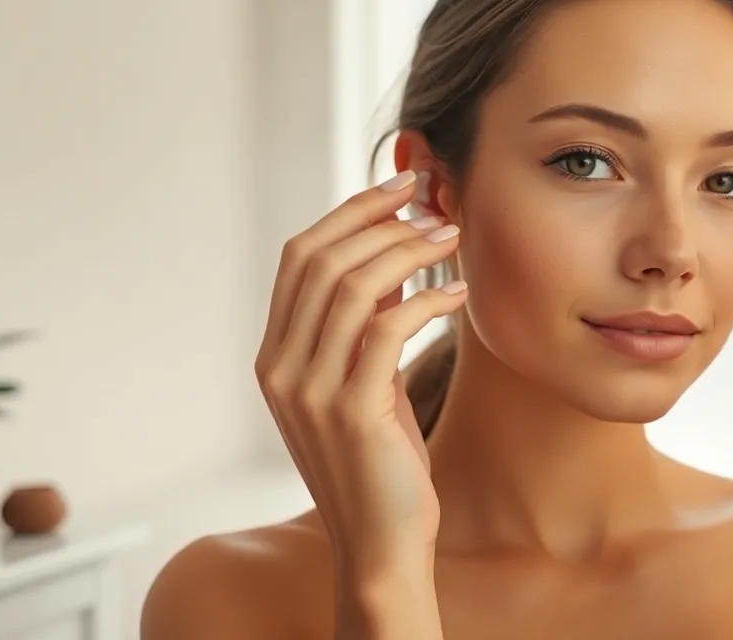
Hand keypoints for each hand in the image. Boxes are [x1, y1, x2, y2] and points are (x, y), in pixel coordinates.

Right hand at [254, 170, 464, 584]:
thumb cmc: (381, 462)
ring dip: (409, 250)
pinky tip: (457, 293)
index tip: (398, 188)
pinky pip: (389, 329)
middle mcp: (281, 368)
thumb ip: (362, 327)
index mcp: (275, 356)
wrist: (382, 543)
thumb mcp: (363, 384)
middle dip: (380, 219)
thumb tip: (391, 255)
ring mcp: (311, 391)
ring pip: (353, 286)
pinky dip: (427, 299)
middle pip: (321, 259)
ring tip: (453, 238)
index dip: (348, 213)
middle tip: (434, 204)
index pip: (300, 257)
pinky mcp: (353, 412)